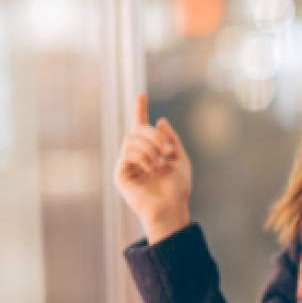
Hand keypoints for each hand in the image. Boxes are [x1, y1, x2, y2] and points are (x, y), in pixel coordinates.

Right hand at [113, 93, 192, 242]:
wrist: (171, 208)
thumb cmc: (177, 189)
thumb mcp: (181, 160)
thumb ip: (172, 140)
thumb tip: (160, 120)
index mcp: (151, 151)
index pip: (141, 127)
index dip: (140, 110)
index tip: (142, 94)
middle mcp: (136, 155)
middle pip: (138, 130)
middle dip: (155, 136)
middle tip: (169, 150)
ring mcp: (126, 164)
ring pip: (131, 139)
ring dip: (150, 147)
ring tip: (161, 162)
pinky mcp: (120, 174)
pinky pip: (128, 153)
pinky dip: (143, 157)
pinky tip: (152, 168)